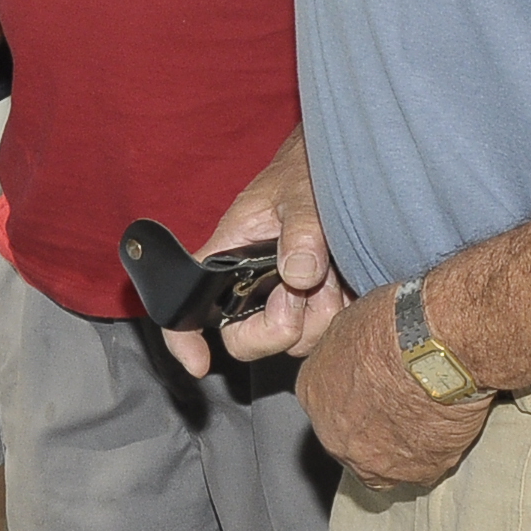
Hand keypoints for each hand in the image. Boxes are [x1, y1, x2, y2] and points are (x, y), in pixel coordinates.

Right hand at [164, 129, 348, 376]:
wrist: (343, 167)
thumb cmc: (306, 171)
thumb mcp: (301, 191)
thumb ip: (301, 229)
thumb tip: (299, 276)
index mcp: (229, 255)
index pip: (187, 302)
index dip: (183, 339)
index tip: (200, 363)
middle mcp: (252, 285)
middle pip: (246, 339)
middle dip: (278, 327)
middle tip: (303, 289)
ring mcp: (287, 299)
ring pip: (293, 341)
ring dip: (318, 315)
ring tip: (331, 271)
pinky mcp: (320, 305)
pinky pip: (327, 332)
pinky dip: (340, 313)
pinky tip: (346, 282)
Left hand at [297, 283, 493, 488]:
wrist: (435, 348)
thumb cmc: (394, 325)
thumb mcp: (347, 321)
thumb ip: (340, 349)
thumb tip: (351, 353)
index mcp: (312, 394)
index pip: (324, 399)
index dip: (351, 389)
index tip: (372, 379)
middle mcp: (335, 437)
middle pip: (349, 438)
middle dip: (370, 424)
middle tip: (399, 398)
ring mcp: (375, 462)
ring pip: (383, 463)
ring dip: (398, 447)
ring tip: (423, 414)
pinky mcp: (418, 473)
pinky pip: (422, 467)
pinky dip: (432, 451)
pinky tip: (444, 422)